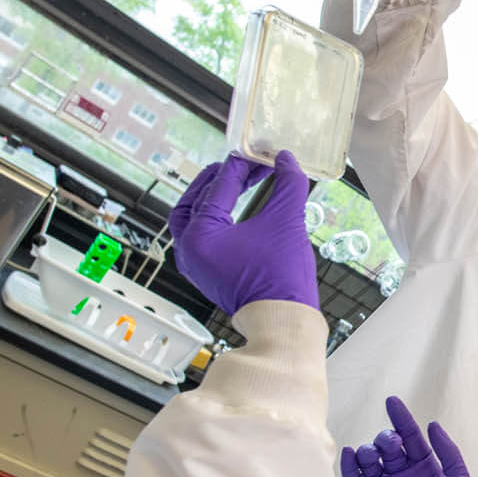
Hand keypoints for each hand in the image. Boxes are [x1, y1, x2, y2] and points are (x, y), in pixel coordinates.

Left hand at [167, 151, 318, 314]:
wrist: (283, 323)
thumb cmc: (280, 278)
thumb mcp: (287, 222)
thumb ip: (288, 184)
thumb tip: (286, 159)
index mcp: (200, 236)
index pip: (219, 187)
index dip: (242, 165)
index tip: (260, 153)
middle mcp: (189, 250)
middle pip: (195, 200)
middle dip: (218, 179)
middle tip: (240, 164)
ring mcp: (196, 265)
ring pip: (193, 219)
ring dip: (211, 198)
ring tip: (235, 182)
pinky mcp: (208, 274)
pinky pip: (202, 237)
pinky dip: (215, 218)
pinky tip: (237, 210)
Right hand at [340, 396, 473, 476]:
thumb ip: (449, 453)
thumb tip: (432, 424)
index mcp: (426, 467)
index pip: (409, 435)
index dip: (401, 417)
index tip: (392, 400)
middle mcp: (403, 475)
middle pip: (386, 444)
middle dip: (385, 437)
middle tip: (392, 446)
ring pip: (368, 459)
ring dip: (368, 450)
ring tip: (374, 455)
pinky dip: (348, 467)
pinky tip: (349, 455)